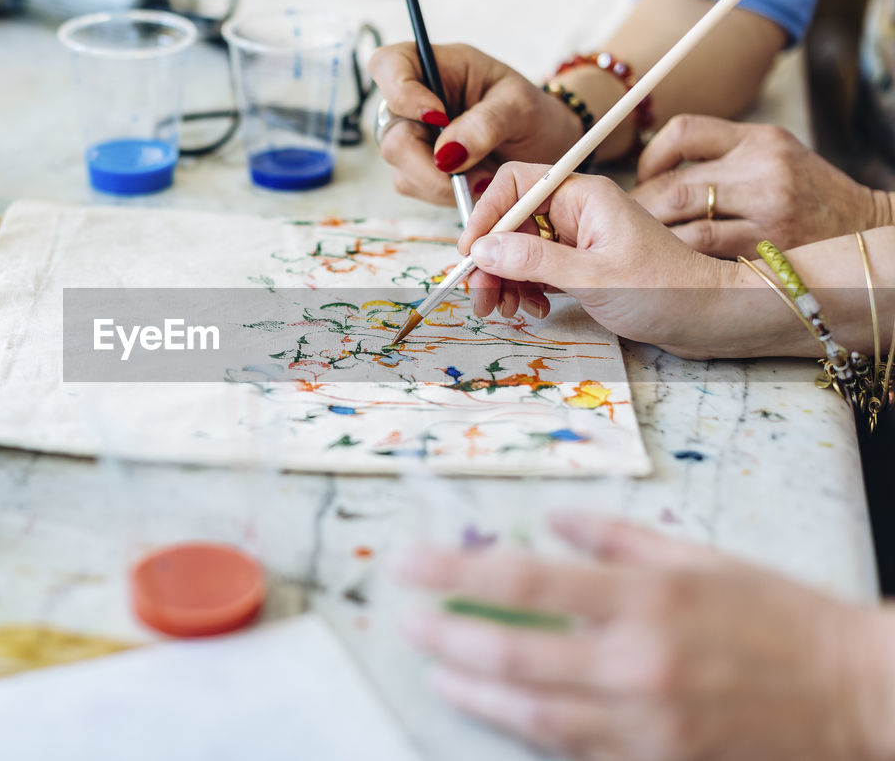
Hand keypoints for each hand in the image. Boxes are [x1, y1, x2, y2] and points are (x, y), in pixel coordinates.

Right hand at [368, 43, 582, 206]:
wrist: (543, 148)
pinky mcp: (416, 171)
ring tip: (487, 177)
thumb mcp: (519, 107)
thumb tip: (447, 154)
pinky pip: (416, 189)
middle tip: (474, 176)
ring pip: (401, 169)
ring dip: (443, 184)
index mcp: (435, 67)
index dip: (400, 92)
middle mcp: (414, 102)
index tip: (438, 118)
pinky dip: (447, 194)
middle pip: (391, 134)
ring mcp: (411, 139)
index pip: (388, 65)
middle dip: (429, 164)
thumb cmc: (531, 114)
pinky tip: (475, 184)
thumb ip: (485, 124)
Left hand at [395, 513, 894, 760]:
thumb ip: (615, 538)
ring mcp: (646, 723)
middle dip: (448, 637)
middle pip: (515, 652)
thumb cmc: (778, 616)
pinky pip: (575, 751)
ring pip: (534, 714)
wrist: (855, 694)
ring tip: (438, 673)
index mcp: (646, 600)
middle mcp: (637, 663)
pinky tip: (500, 711)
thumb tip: (549, 521)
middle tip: (409, 623)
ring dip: (475, 692)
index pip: (526, 580)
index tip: (409, 567)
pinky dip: (529, 730)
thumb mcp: (698, 558)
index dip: (456, 573)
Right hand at [456, 162, 741, 358]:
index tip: (470, 254)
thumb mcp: (593, 277)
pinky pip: (535, 269)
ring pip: (518, 249)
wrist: (711, 317)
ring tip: (506, 309)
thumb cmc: (666, 290)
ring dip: (503, 279)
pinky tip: (532, 308)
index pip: (514, 185)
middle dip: (490, 260)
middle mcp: (577, 210)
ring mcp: (578, 238)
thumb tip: (482, 250)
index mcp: (583, 195)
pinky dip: (524, 288)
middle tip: (481, 297)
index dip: (486, 216)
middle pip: (510, 222)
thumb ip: (533, 261)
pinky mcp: (580, 264)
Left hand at [632, 116, 893, 257]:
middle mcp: (762, 166)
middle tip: (628, 224)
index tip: (645, 178)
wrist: (867, 229)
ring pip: (682, 215)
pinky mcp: (768, 243)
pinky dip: (677, 253)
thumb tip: (652, 173)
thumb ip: (723, 156)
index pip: (684, 131)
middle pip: (675, 182)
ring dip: (652, 233)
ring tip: (643, 244)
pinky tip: (670, 261)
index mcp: (758, 138)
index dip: (651, 156)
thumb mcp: (774, 156)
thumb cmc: (809, 197)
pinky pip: (702, 247)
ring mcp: (767, 205)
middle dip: (641, 206)